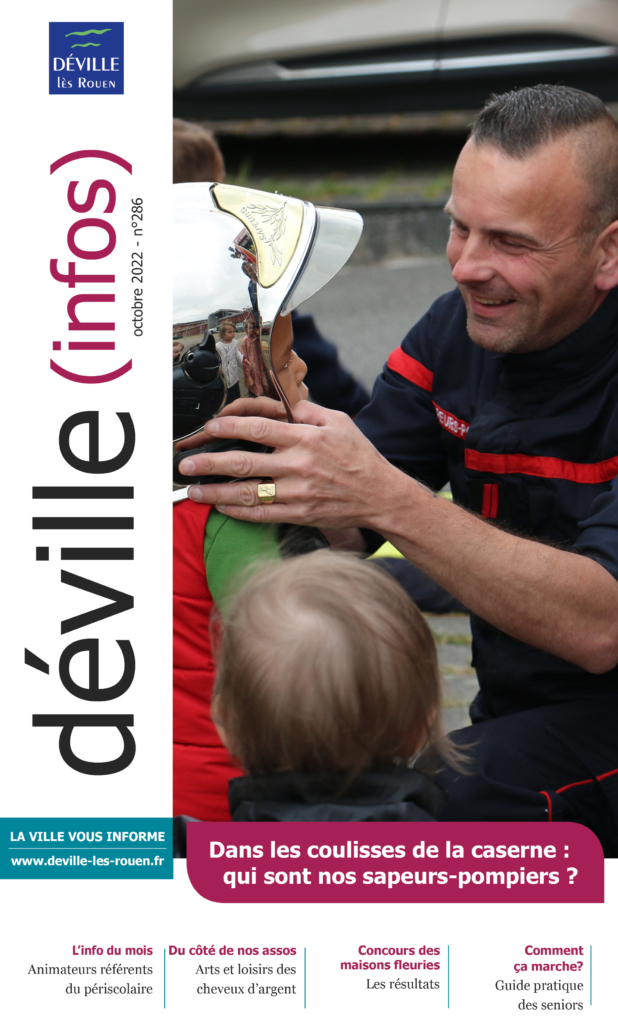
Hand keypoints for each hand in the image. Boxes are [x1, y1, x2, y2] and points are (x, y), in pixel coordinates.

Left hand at [176, 399, 405, 529]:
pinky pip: (261, 514)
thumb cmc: (359, 457)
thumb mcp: (338, 421)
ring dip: (215, 491)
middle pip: (244, 463)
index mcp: (305, 438)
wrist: (380, 496)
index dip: (228, 428)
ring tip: (193, 489)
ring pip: (247, 493)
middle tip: (185, 464)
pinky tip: (220, 506)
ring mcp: (297, 493)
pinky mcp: (299, 514)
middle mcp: (299, 465)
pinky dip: (237, 512)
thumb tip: (278, 404)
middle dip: (209, 463)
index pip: (258, 429)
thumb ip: (306, 411)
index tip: (209, 428)